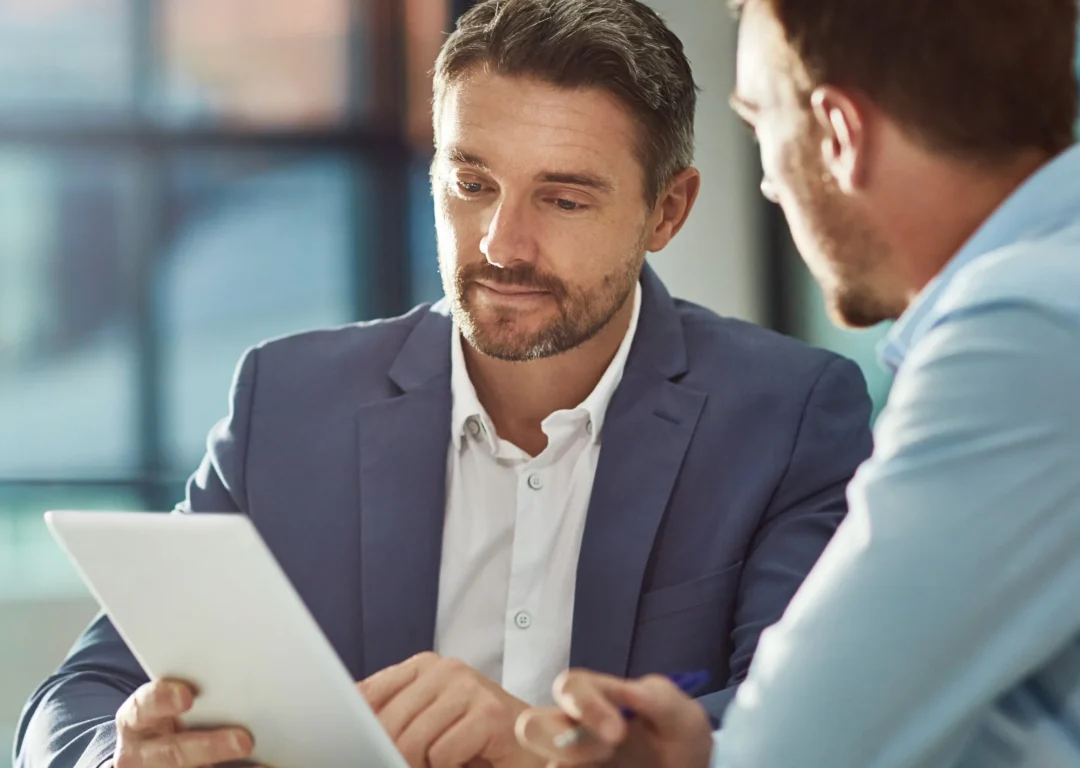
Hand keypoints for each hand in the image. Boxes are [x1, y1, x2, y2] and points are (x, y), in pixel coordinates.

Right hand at [112, 679, 254, 767]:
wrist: (143, 756)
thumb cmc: (165, 717)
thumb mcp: (165, 704)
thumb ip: (194, 692)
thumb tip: (239, 676)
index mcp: (136, 720)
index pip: (144, 707)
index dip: (162, 700)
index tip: (187, 696)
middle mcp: (141, 753)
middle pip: (173, 753)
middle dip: (210, 747)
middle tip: (244, 741)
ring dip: (226, 766)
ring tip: (261, 762)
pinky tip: (263, 767)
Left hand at [359, 652, 542, 767]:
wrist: (543, 745)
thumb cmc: (478, 741)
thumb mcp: (426, 721)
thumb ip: (391, 714)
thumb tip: (344, 727)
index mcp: (424, 665)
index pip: (366, 695)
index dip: (360, 731)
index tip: (363, 748)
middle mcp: (447, 668)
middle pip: (386, 725)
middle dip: (395, 756)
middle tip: (424, 762)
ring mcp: (470, 687)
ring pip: (411, 741)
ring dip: (424, 766)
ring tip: (447, 762)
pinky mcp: (489, 713)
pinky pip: (441, 754)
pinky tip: (471, 760)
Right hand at [514, 670, 713, 767]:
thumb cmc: (679, 737)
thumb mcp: (682, 718)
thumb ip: (659, 700)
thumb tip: (629, 692)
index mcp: (596, 699)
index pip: (570, 687)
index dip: (586, 705)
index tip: (618, 731)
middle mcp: (573, 730)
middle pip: (532, 727)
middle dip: (558, 741)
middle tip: (608, 749)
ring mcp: (573, 760)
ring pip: (549, 764)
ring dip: (570, 763)